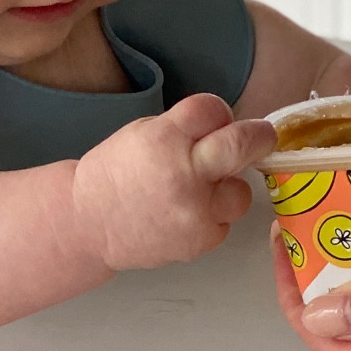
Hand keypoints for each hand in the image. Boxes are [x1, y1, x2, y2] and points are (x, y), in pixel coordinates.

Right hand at [74, 94, 274, 271]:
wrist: (88, 223)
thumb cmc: (116, 173)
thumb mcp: (142, 132)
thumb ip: (184, 128)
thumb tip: (226, 128)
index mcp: (164, 138)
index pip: (213, 110)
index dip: (217, 114)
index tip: (218, 120)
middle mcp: (184, 173)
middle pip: (241, 145)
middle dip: (259, 138)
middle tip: (262, 137)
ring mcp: (195, 211)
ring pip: (241, 192)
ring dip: (228, 188)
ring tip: (200, 191)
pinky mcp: (201, 241)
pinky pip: (224, 222)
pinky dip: (212, 216)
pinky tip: (185, 215)